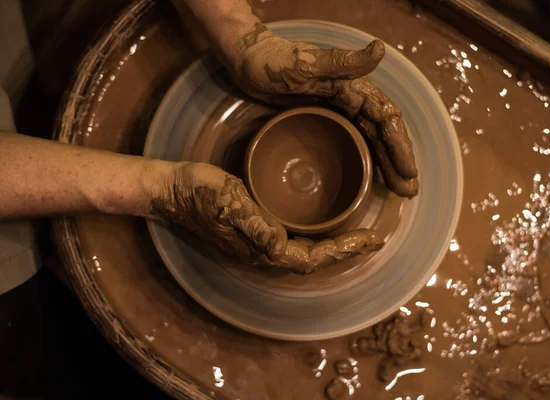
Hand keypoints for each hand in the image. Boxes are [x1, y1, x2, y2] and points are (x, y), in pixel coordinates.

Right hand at [148, 162, 383, 273]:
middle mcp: (264, 251)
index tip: (369, 239)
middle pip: (314, 261)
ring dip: (334, 246)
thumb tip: (281, 247)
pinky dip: (318, 235)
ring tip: (358, 235)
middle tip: (373, 240)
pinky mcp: (256, 228)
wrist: (175, 188)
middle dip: (345, 252)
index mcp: (262, 248)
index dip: (342, 252)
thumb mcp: (227, 203)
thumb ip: (254, 226)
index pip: (311, 259)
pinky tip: (326, 221)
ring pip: (306, 251)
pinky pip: (295, 239)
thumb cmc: (200, 193)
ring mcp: (259, 242)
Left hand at [232, 27, 418, 197]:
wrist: (247, 60)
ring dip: (386, 164)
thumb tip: (380, 49)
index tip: (409, 173)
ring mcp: (339, 111)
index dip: (400, 147)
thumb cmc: (272, 62)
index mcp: (354, 87)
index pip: (386, 119)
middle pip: (383, 134)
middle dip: (399, 162)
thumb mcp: (306, 63)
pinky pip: (351, 142)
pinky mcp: (324, 120)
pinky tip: (367, 177)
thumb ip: (343, 62)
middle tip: (408, 192)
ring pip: (370, 140)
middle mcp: (352, 99)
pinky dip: (364, 159)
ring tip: (398, 191)